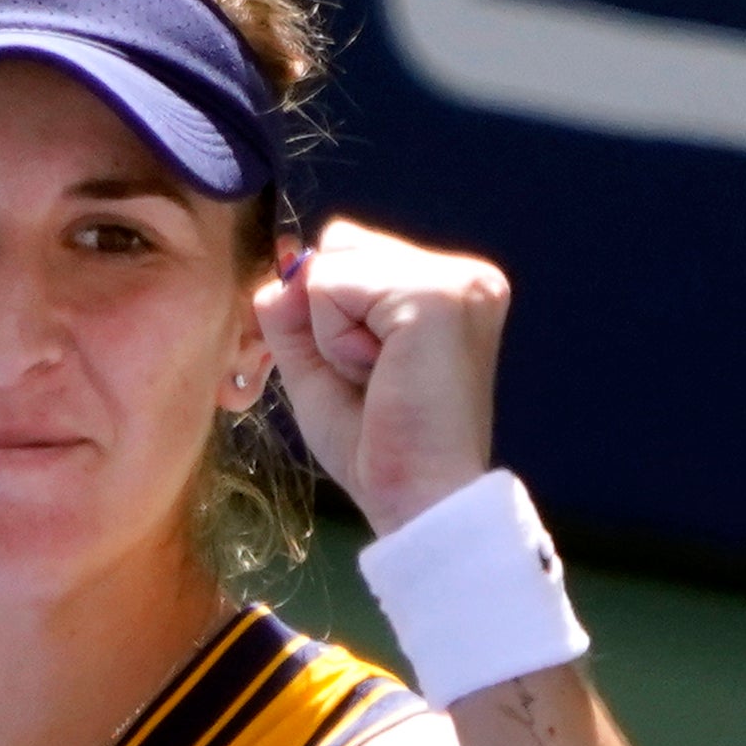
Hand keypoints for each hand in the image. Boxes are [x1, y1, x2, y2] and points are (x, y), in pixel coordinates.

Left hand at [252, 217, 510, 534]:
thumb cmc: (378, 446)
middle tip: (376, 379)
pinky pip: (332, 286)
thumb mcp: (319, 364)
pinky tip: (380, 375)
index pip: (349, 251)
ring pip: (332, 264)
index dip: (332, 314)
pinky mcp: (439, 295)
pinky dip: (335, 340)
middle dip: (330, 319)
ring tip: (380, 378)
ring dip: (332, 333)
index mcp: (449, 286)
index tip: (375, 374)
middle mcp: (464, 274)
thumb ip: (294, 311)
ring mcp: (458, 280)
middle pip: (338, 246)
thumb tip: (282, 266)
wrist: (419, 500)